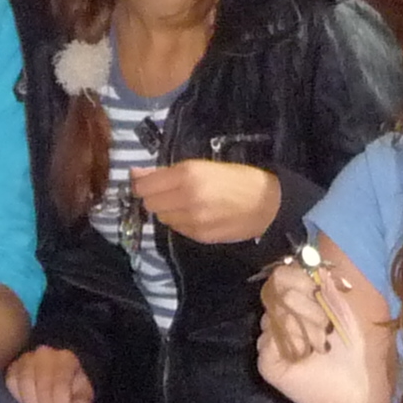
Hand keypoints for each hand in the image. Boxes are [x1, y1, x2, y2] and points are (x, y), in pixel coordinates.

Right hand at [6, 346, 93, 402]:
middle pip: (43, 388)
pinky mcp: (13, 366)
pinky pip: (12, 383)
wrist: (57, 372)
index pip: (61, 386)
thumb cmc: (72, 385)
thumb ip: (82, 402)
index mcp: (66, 359)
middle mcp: (44, 355)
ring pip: (26, 386)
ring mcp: (26, 359)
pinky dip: (21, 400)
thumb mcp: (83, 394)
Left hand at [127, 161, 282, 244]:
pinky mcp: (198, 236)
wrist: (268, 205)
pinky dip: (181, 221)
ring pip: (162, 218)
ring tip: (187, 203)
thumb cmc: (238, 179)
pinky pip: (177, 228)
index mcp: (188, 175)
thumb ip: (167, 172)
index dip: (142, 184)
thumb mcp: (203, 166)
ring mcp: (192, 220)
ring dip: (168, 210)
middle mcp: (186, 198)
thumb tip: (135, 174)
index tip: (146, 182)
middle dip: (155, 198)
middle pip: (150, 204)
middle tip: (170, 192)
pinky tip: (197, 215)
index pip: (144, 186)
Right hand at [257, 256, 365, 402]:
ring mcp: (269, 339)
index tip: (317, 290)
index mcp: (295, 303)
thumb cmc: (348, 352)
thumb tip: (321, 270)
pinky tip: (306, 355)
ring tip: (321, 343)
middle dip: (307, 304)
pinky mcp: (265, 360)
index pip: (282, 275)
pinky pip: (270, 339)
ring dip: (305, 326)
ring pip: (275, 314)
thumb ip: (331, 291)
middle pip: (278, 290)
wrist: (349, 390)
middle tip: (325, 324)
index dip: (298, 277)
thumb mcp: (345, 316)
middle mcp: (278, 317)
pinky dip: (294, 343)